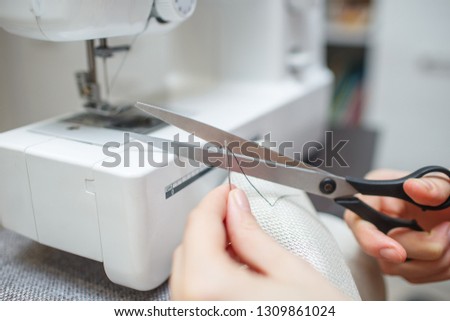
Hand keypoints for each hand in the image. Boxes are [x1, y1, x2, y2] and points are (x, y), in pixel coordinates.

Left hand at [170, 185, 348, 299]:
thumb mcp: (292, 273)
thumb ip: (254, 235)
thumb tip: (236, 205)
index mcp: (212, 290)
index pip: (199, 225)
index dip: (215, 200)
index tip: (228, 191)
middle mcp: (193, 309)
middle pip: (187, 246)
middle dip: (211, 223)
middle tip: (236, 210)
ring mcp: (195, 318)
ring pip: (186, 271)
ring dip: (208, 248)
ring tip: (240, 239)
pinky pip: (193, 294)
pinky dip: (209, 274)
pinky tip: (235, 269)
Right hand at [345, 169, 449, 282]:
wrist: (448, 206)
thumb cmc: (437, 192)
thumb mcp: (440, 181)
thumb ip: (431, 184)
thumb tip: (412, 187)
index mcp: (374, 199)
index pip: (358, 224)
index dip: (373, 242)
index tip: (397, 252)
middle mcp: (375, 226)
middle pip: (387, 256)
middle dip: (424, 246)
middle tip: (446, 228)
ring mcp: (388, 248)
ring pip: (404, 272)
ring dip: (438, 259)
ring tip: (448, 234)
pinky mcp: (403, 265)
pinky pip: (419, 278)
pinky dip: (440, 267)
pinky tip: (446, 247)